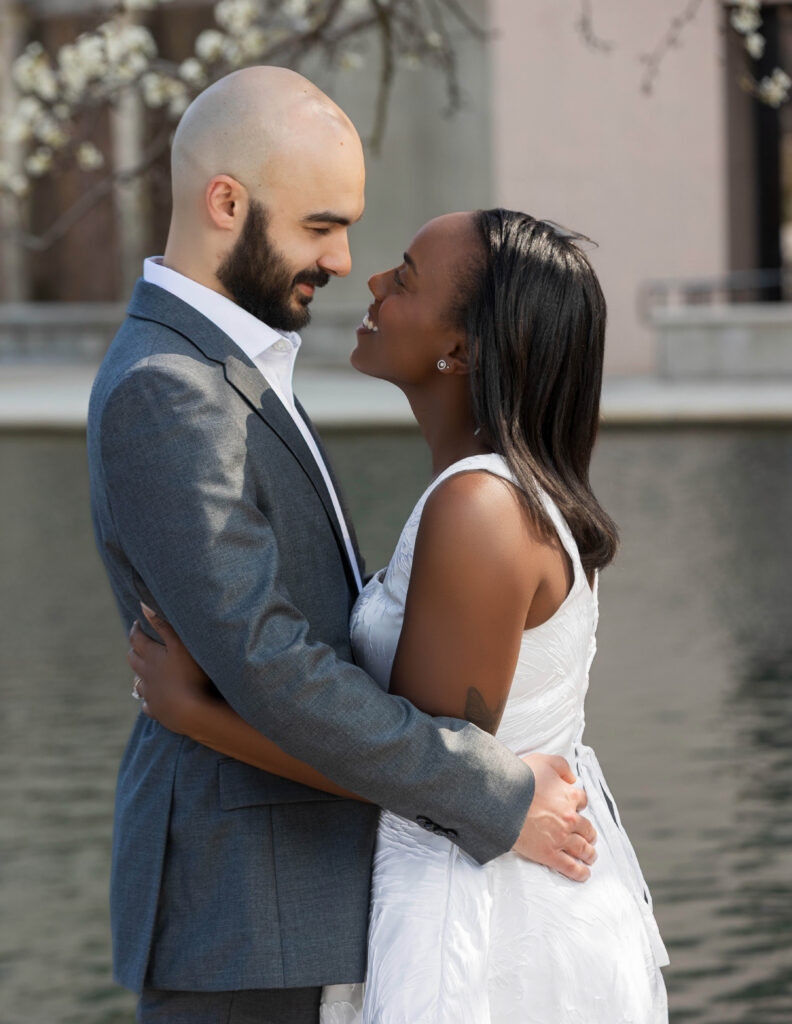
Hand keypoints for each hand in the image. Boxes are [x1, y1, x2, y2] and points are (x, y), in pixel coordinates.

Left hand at [127, 604, 215, 733]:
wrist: (191, 711)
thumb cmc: (190, 674)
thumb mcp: (180, 644)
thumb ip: (163, 625)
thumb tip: (143, 605)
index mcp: (151, 657)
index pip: (136, 639)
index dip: (136, 629)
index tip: (137, 623)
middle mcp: (146, 675)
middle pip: (133, 659)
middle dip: (134, 650)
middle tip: (139, 644)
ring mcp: (150, 694)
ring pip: (138, 682)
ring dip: (140, 674)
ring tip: (145, 670)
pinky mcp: (156, 710)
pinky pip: (147, 704)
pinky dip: (148, 698)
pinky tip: (152, 698)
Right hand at [512, 753, 596, 881]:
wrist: (503, 800)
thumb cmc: (521, 779)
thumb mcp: (543, 760)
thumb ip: (561, 766)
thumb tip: (572, 777)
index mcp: (569, 796)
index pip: (582, 801)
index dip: (580, 804)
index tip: (577, 808)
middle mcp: (569, 818)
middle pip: (587, 828)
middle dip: (589, 833)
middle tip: (589, 837)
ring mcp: (560, 837)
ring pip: (582, 848)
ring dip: (589, 853)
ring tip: (590, 856)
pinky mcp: (549, 853)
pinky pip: (569, 866)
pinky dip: (579, 872)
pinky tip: (584, 874)